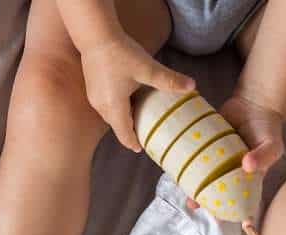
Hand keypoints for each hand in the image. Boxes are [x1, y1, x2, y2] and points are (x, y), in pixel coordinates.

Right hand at [80, 33, 194, 151]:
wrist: (95, 34)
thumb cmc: (120, 52)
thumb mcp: (147, 68)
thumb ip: (169, 80)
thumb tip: (193, 86)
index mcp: (114, 108)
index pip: (125, 136)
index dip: (135, 144)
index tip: (145, 148)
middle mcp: (101, 108)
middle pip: (118, 127)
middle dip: (131, 131)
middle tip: (147, 131)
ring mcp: (94, 99)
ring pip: (112, 116)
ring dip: (125, 118)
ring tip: (140, 115)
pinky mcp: (92, 89)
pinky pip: (107, 106)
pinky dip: (118, 107)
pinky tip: (129, 97)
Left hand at [186, 92, 283, 216]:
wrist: (254, 102)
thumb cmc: (268, 128)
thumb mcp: (272, 144)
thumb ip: (264, 156)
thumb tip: (247, 166)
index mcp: (246, 178)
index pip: (238, 199)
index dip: (231, 211)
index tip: (222, 218)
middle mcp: (230, 172)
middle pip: (216, 191)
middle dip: (204, 200)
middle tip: (193, 204)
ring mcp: (217, 161)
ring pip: (203, 178)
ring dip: (193, 186)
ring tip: (184, 193)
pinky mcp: (207, 147)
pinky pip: (196, 158)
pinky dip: (187, 165)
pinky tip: (177, 170)